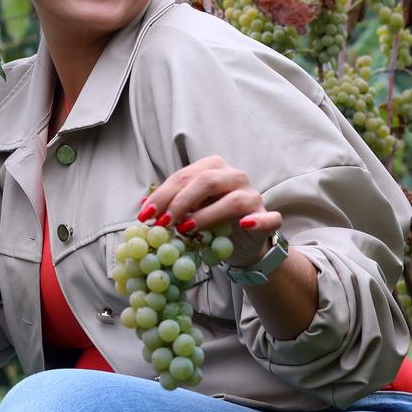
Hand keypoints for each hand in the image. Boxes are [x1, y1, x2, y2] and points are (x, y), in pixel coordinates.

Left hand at [138, 155, 282, 267]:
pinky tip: (243, 225)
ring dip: (206, 216)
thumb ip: (170, 205)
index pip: (184, 176)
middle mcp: (234, 176)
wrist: (242, 243)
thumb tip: (143, 204)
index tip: (146, 214)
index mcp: (213, 168)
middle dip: (180, 202)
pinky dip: (257, 221)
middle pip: (207, 181)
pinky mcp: (268, 217)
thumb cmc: (212, 222)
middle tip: (163, 223)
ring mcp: (253, 196)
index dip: (163, 195)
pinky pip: (268, 218)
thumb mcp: (188, 212)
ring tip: (187, 230)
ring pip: (233, 200)